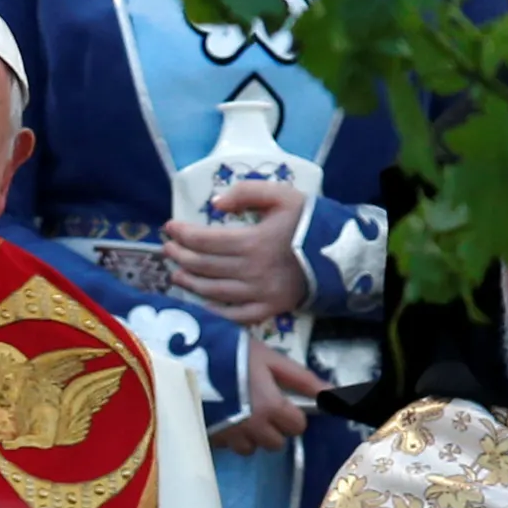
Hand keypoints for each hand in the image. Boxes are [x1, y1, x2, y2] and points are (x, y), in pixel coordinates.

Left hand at [161, 180, 308, 323]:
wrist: (339, 254)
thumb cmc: (307, 222)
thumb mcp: (281, 195)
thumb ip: (246, 192)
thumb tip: (215, 203)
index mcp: (253, 241)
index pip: (204, 240)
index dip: (182, 234)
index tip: (169, 227)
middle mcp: (252, 271)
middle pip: (204, 266)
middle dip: (180, 257)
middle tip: (167, 249)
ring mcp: (259, 294)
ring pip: (214, 291)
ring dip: (190, 282)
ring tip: (176, 274)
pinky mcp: (268, 310)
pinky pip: (235, 315)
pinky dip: (214, 311)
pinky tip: (201, 303)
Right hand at [209, 341, 326, 455]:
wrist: (180, 357)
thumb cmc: (230, 351)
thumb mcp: (268, 358)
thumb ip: (301, 378)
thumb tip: (335, 394)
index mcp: (272, 409)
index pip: (297, 427)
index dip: (292, 413)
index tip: (282, 400)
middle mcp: (253, 429)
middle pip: (276, 443)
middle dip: (273, 427)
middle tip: (259, 405)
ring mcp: (229, 437)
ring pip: (251, 449)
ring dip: (250, 435)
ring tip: (239, 411)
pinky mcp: (208, 438)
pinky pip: (228, 445)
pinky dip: (229, 435)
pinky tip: (221, 414)